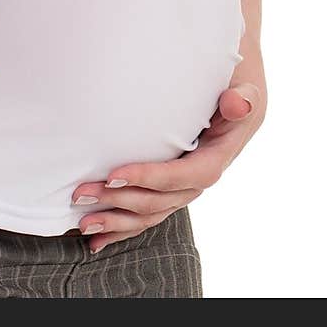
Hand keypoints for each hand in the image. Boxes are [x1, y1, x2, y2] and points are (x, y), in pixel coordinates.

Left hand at [71, 79, 264, 252]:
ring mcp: (185, 186)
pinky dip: (122, 227)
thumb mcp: (245, 87)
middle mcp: (200, 178)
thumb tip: (237, 102)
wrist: (236, 92)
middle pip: (160, 200)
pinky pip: (148, 212)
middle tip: (81, 194)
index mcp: (218, 156)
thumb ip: (242, 97)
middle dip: (120, 200)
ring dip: (116, 221)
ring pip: (151, 213)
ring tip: (83, 224)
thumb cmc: (235, 85)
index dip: (150, 179)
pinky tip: (96, 240)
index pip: (184, 176)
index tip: (114, 174)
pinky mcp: (171, 186)